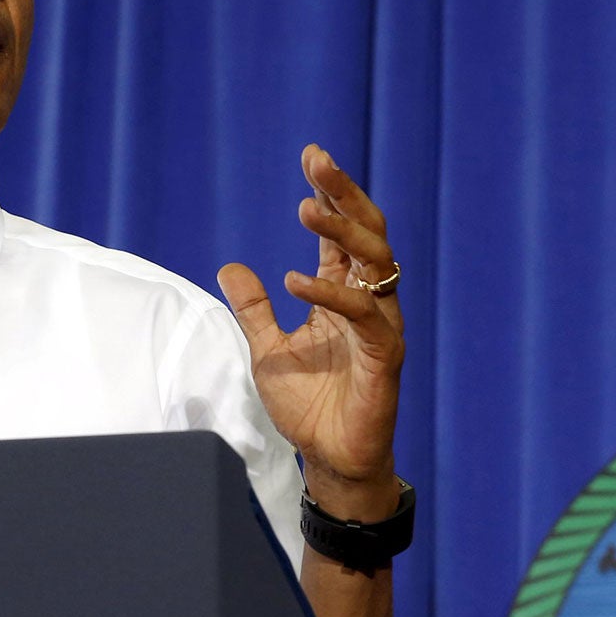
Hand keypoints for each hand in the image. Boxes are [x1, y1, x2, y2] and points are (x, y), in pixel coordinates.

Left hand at [218, 145, 403, 520]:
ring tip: (306, 207)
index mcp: (344, 296)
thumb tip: (230, 267)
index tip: (311, 157)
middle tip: (318, 161)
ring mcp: (380, 326)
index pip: (341, 234)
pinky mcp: (385, 354)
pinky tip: (294, 278)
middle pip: (366, 233)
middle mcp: (368, 303)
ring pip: (373, 262)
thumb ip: (254, 309)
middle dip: (343, 193)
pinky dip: (329, 292)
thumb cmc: (310, 406)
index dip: (330, 194)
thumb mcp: (268, 349)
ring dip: (341, 230)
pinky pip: (363, 313)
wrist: (332, 459)